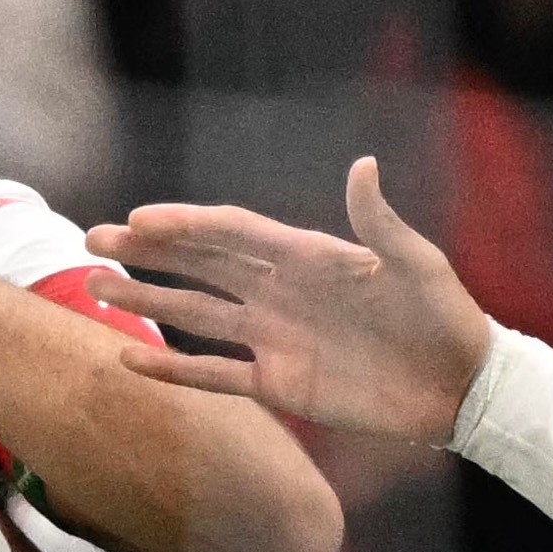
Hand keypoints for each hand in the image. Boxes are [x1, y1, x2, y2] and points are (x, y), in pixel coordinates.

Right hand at [85, 157, 491, 443]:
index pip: (232, 234)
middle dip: (148, 253)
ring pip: (196, 314)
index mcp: (308, 257)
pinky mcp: (279, 383)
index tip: (138, 221)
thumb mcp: (418, 265)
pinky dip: (174, 368)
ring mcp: (274, 337)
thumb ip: (380, 223)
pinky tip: (129, 358)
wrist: (459, 385)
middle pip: (201, 265)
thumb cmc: (444, 316)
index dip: (186, 226)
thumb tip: (362, 166)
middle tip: (93, 239)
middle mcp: (280, 292)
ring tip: (95, 287)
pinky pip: (215, 374)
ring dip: (147, 301)